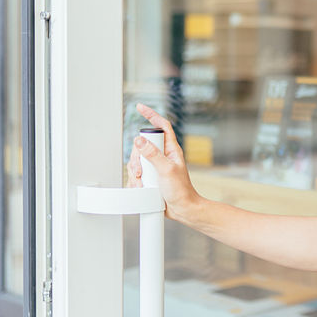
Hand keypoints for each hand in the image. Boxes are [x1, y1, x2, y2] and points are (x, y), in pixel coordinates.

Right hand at [126, 103, 200, 220]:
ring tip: (143, 182)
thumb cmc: (181, 190)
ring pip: (137, 160)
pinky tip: (141, 187)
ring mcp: (155, 166)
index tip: (140, 107)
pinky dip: (135, 180)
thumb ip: (152, 154)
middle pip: (142, 145)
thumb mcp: (166, 170)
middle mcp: (163, 156)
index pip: (162, 127)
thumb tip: (140, 140)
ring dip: (135, 172)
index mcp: (171, 150)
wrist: (182, 209)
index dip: (152, 115)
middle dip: (137, 158)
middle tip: (141, 170)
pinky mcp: (150, 177)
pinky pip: (135, 174)